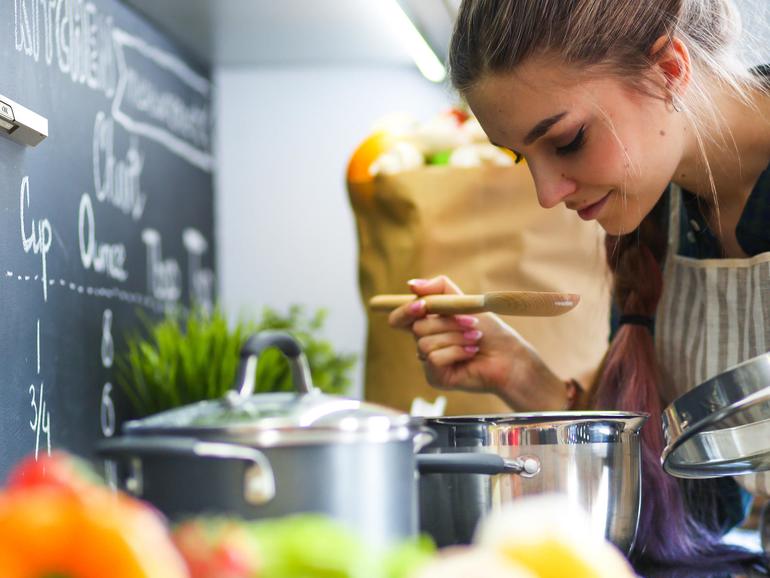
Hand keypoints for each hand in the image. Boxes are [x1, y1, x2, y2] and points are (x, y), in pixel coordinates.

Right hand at [388, 275, 567, 410]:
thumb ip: (439, 289)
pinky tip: (471, 353)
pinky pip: (434, 359)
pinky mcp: (436, 377)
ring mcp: (428, 362)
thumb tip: (411, 284)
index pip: (399, 318)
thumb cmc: (490, 331)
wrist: (509, 356)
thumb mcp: (464, 302)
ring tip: (475, 338)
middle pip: (416, 327)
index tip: (422, 305)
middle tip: (472, 323)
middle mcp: (424, 343)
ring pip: (425, 343)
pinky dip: (457, 352)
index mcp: (427, 324)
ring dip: (455, 337)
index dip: (405, 310)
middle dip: (447, 322)